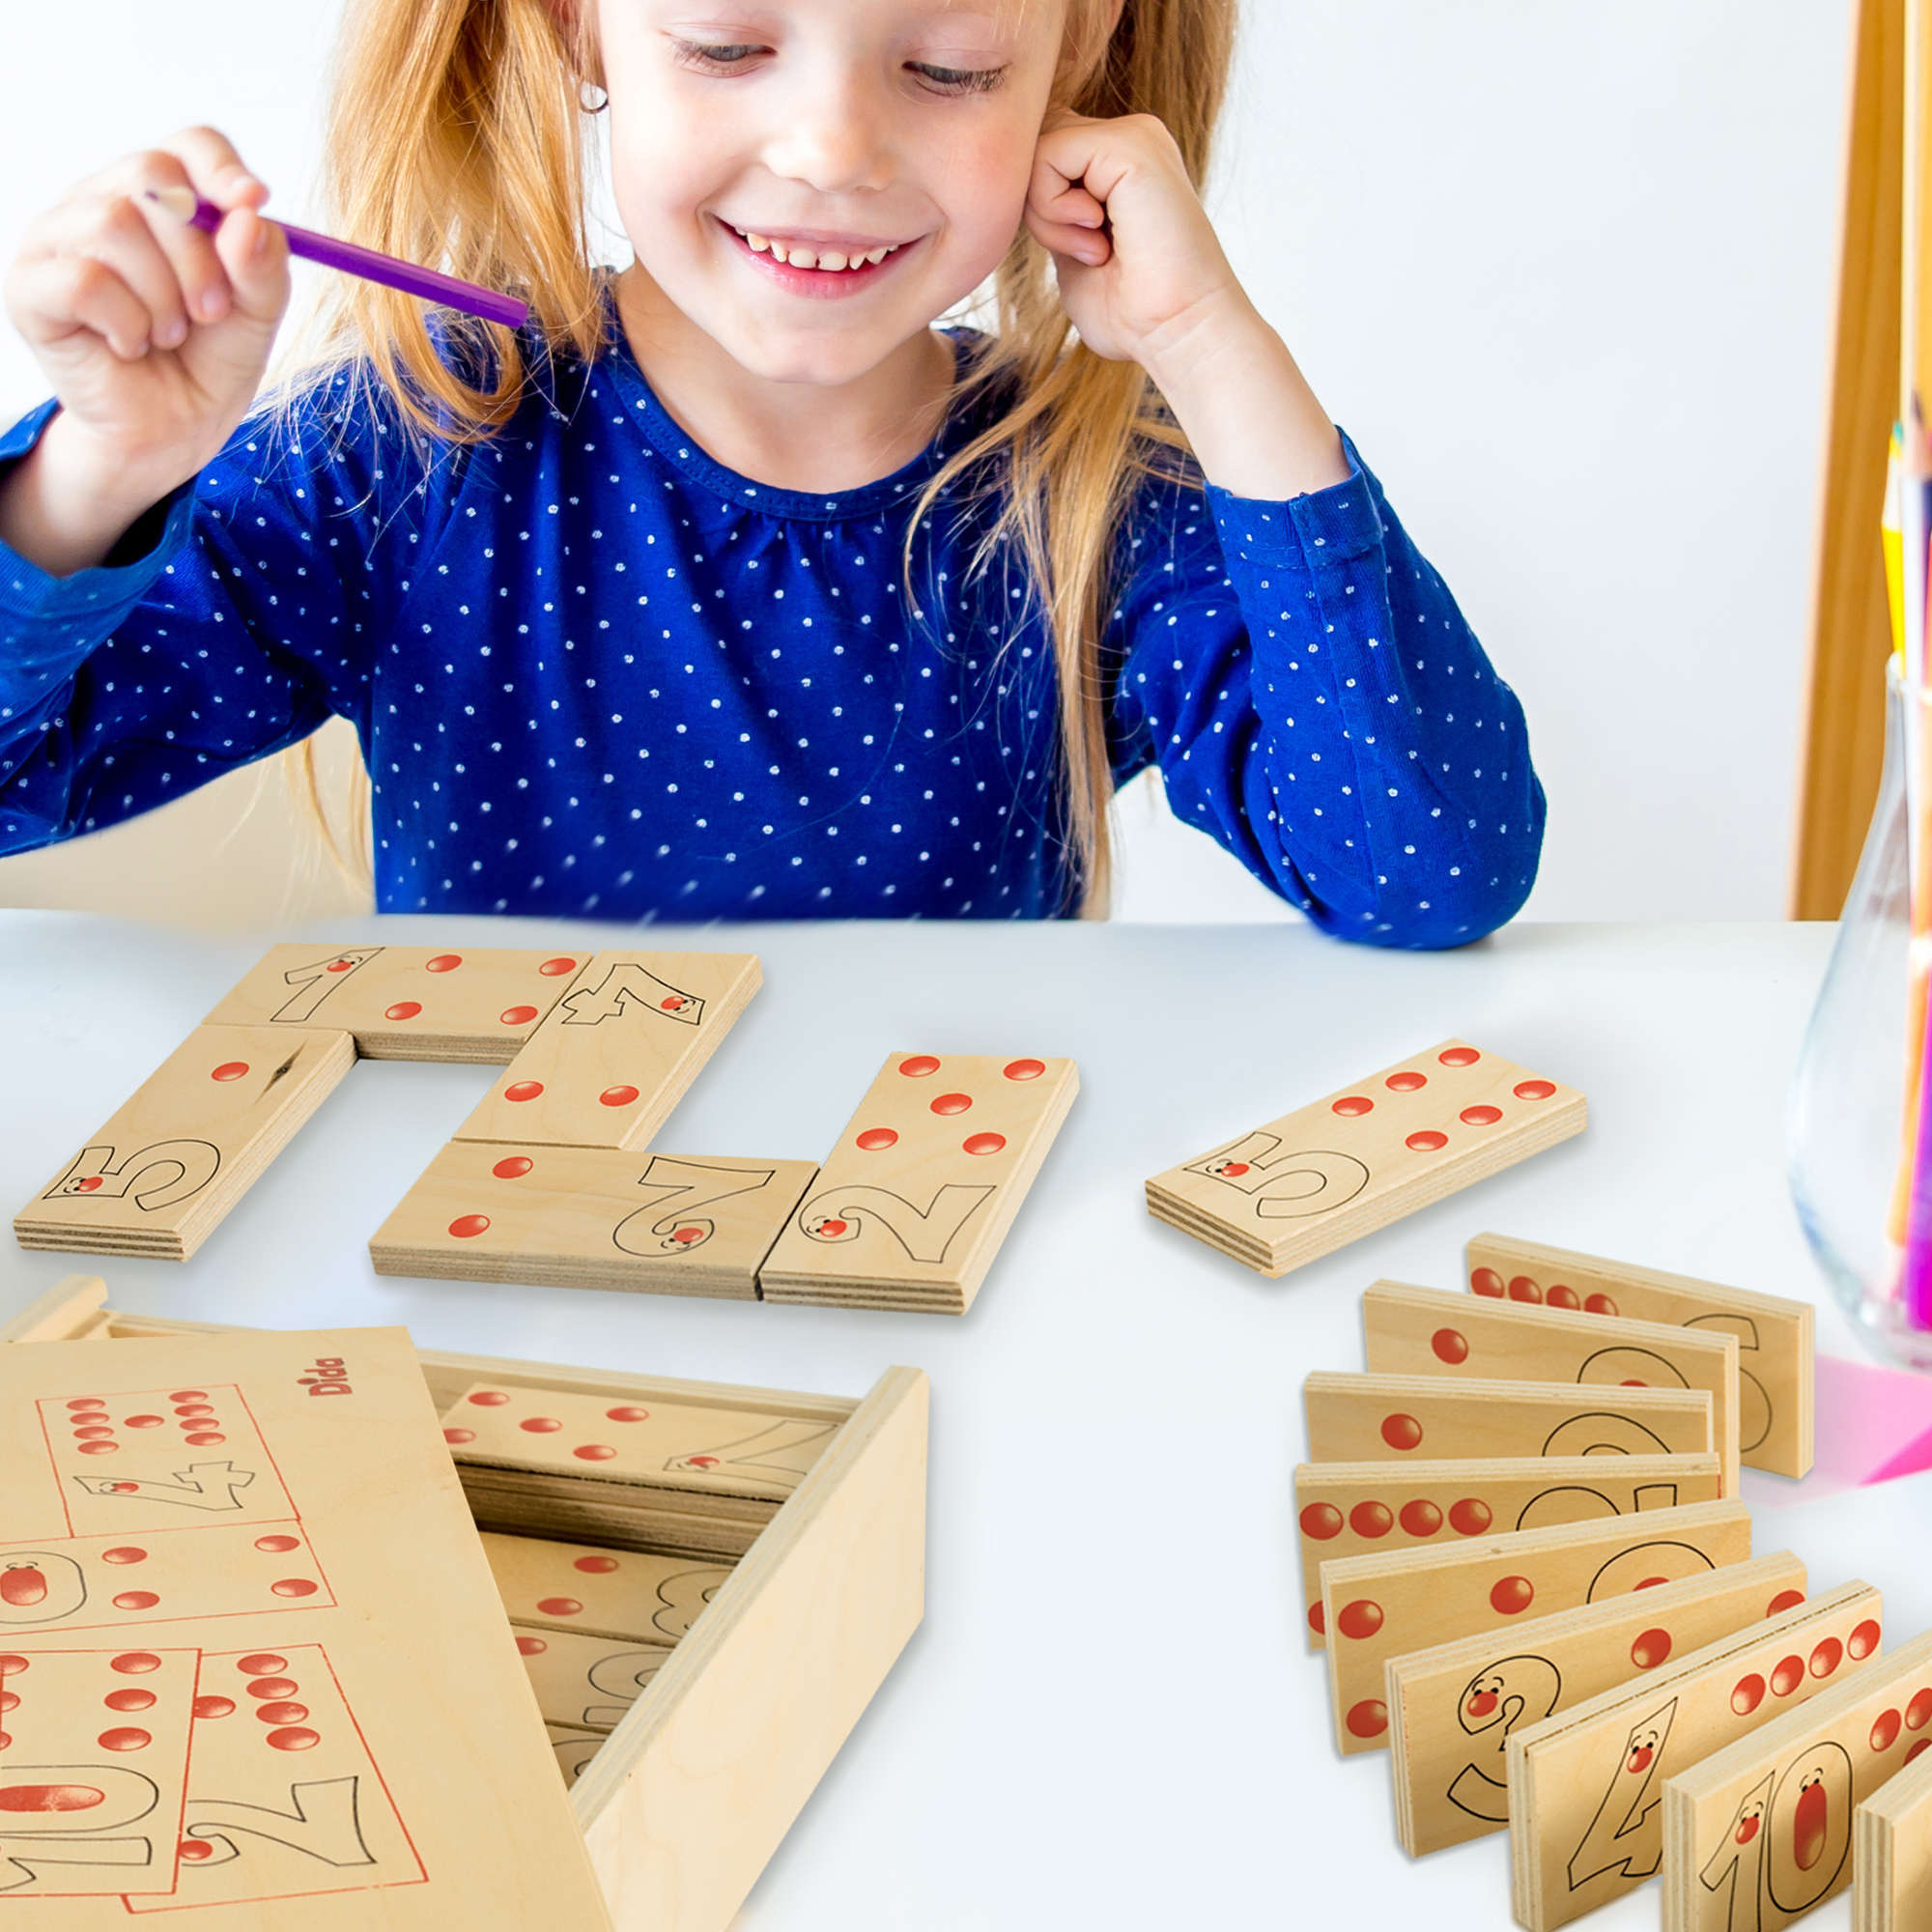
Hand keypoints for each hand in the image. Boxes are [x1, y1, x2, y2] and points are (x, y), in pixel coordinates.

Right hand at [2, 125, 290, 496]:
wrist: (170, 433)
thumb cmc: (207, 364)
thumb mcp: (254, 317)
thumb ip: (262, 268)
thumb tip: (249, 215)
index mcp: (161, 201)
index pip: (188, 144)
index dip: (221, 167)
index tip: (253, 202)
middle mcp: (102, 202)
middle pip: (151, 175)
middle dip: (198, 254)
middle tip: (211, 311)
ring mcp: (57, 239)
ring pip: (113, 223)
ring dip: (162, 295)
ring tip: (168, 334)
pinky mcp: (30, 286)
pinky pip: (84, 279)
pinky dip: (125, 321)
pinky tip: (129, 344)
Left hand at [1024, 108, 1349, 499]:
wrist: (1191, 341)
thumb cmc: (1143, 324)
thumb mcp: (1080, 268)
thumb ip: (1053, 227)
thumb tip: (1017, 209)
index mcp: (1121, 166)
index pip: (1040, 166)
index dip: (1041, 216)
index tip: (1087, 258)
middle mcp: (1132, 139)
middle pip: (1034, 156)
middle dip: (1042, 215)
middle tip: (1094, 257)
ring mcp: (1135, 138)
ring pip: (1037, 156)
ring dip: (1051, 219)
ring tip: (1103, 253)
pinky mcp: (1132, 149)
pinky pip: (1049, 161)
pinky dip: (1059, 213)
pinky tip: (1103, 244)